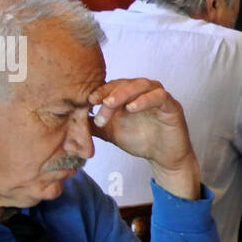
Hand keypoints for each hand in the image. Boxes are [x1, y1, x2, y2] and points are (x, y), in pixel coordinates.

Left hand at [90, 78, 199, 199]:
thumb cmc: (140, 141)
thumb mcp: (111, 133)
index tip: (88, 101)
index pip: (113, 86)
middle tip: (97, 104)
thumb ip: (94, 125)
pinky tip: (132, 108)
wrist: (163, 159)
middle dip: (109, 93)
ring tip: (110, 104)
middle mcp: (144, 92)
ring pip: (141, 84)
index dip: (100, 90)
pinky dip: (145, 99)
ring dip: (124, 93)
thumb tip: (70, 121)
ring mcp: (158, 96)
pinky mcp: (172, 105)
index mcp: (129, 95)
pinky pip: (159, 96)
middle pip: (125, 83)